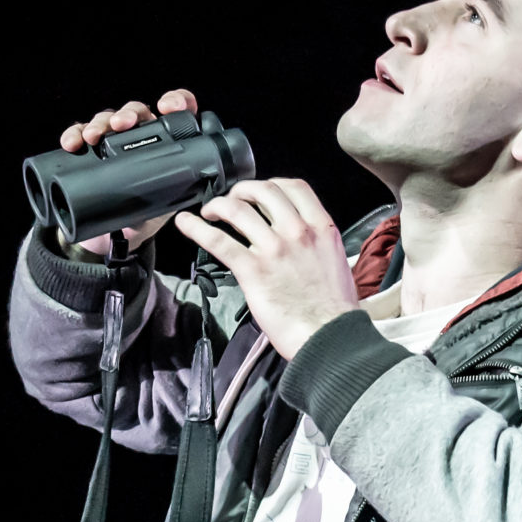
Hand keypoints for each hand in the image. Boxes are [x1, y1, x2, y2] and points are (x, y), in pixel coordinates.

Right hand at [57, 89, 199, 257]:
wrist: (120, 235)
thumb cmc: (150, 214)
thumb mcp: (170, 204)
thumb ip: (182, 192)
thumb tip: (195, 188)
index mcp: (168, 143)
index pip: (177, 110)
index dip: (175, 101)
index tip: (167, 107)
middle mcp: (142, 136)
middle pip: (137, 112)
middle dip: (129, 114)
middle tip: (123, 125)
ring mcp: (114, 142)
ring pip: (107, 119)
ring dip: (99, 124)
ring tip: (93, 137)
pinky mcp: (89, 152)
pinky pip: (80, 134)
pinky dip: (74, 134)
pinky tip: (71, 142)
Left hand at [175, 178, 358, 358]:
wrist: (332, 337)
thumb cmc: (335, 310)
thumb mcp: (336, 263)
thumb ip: (316, 246)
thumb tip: (299, 243)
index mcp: (322, 229)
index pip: (294, 188)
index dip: (272, 184)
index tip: (261, 193)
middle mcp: (298, 232)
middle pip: (263, 191)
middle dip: (242, 191)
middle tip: (233, 200)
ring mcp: (274, 249)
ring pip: (237, 210)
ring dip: (218, 206)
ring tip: (210, 212)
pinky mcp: (253, 270)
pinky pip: (219, 240)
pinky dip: (197, 228)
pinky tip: (185, 223)